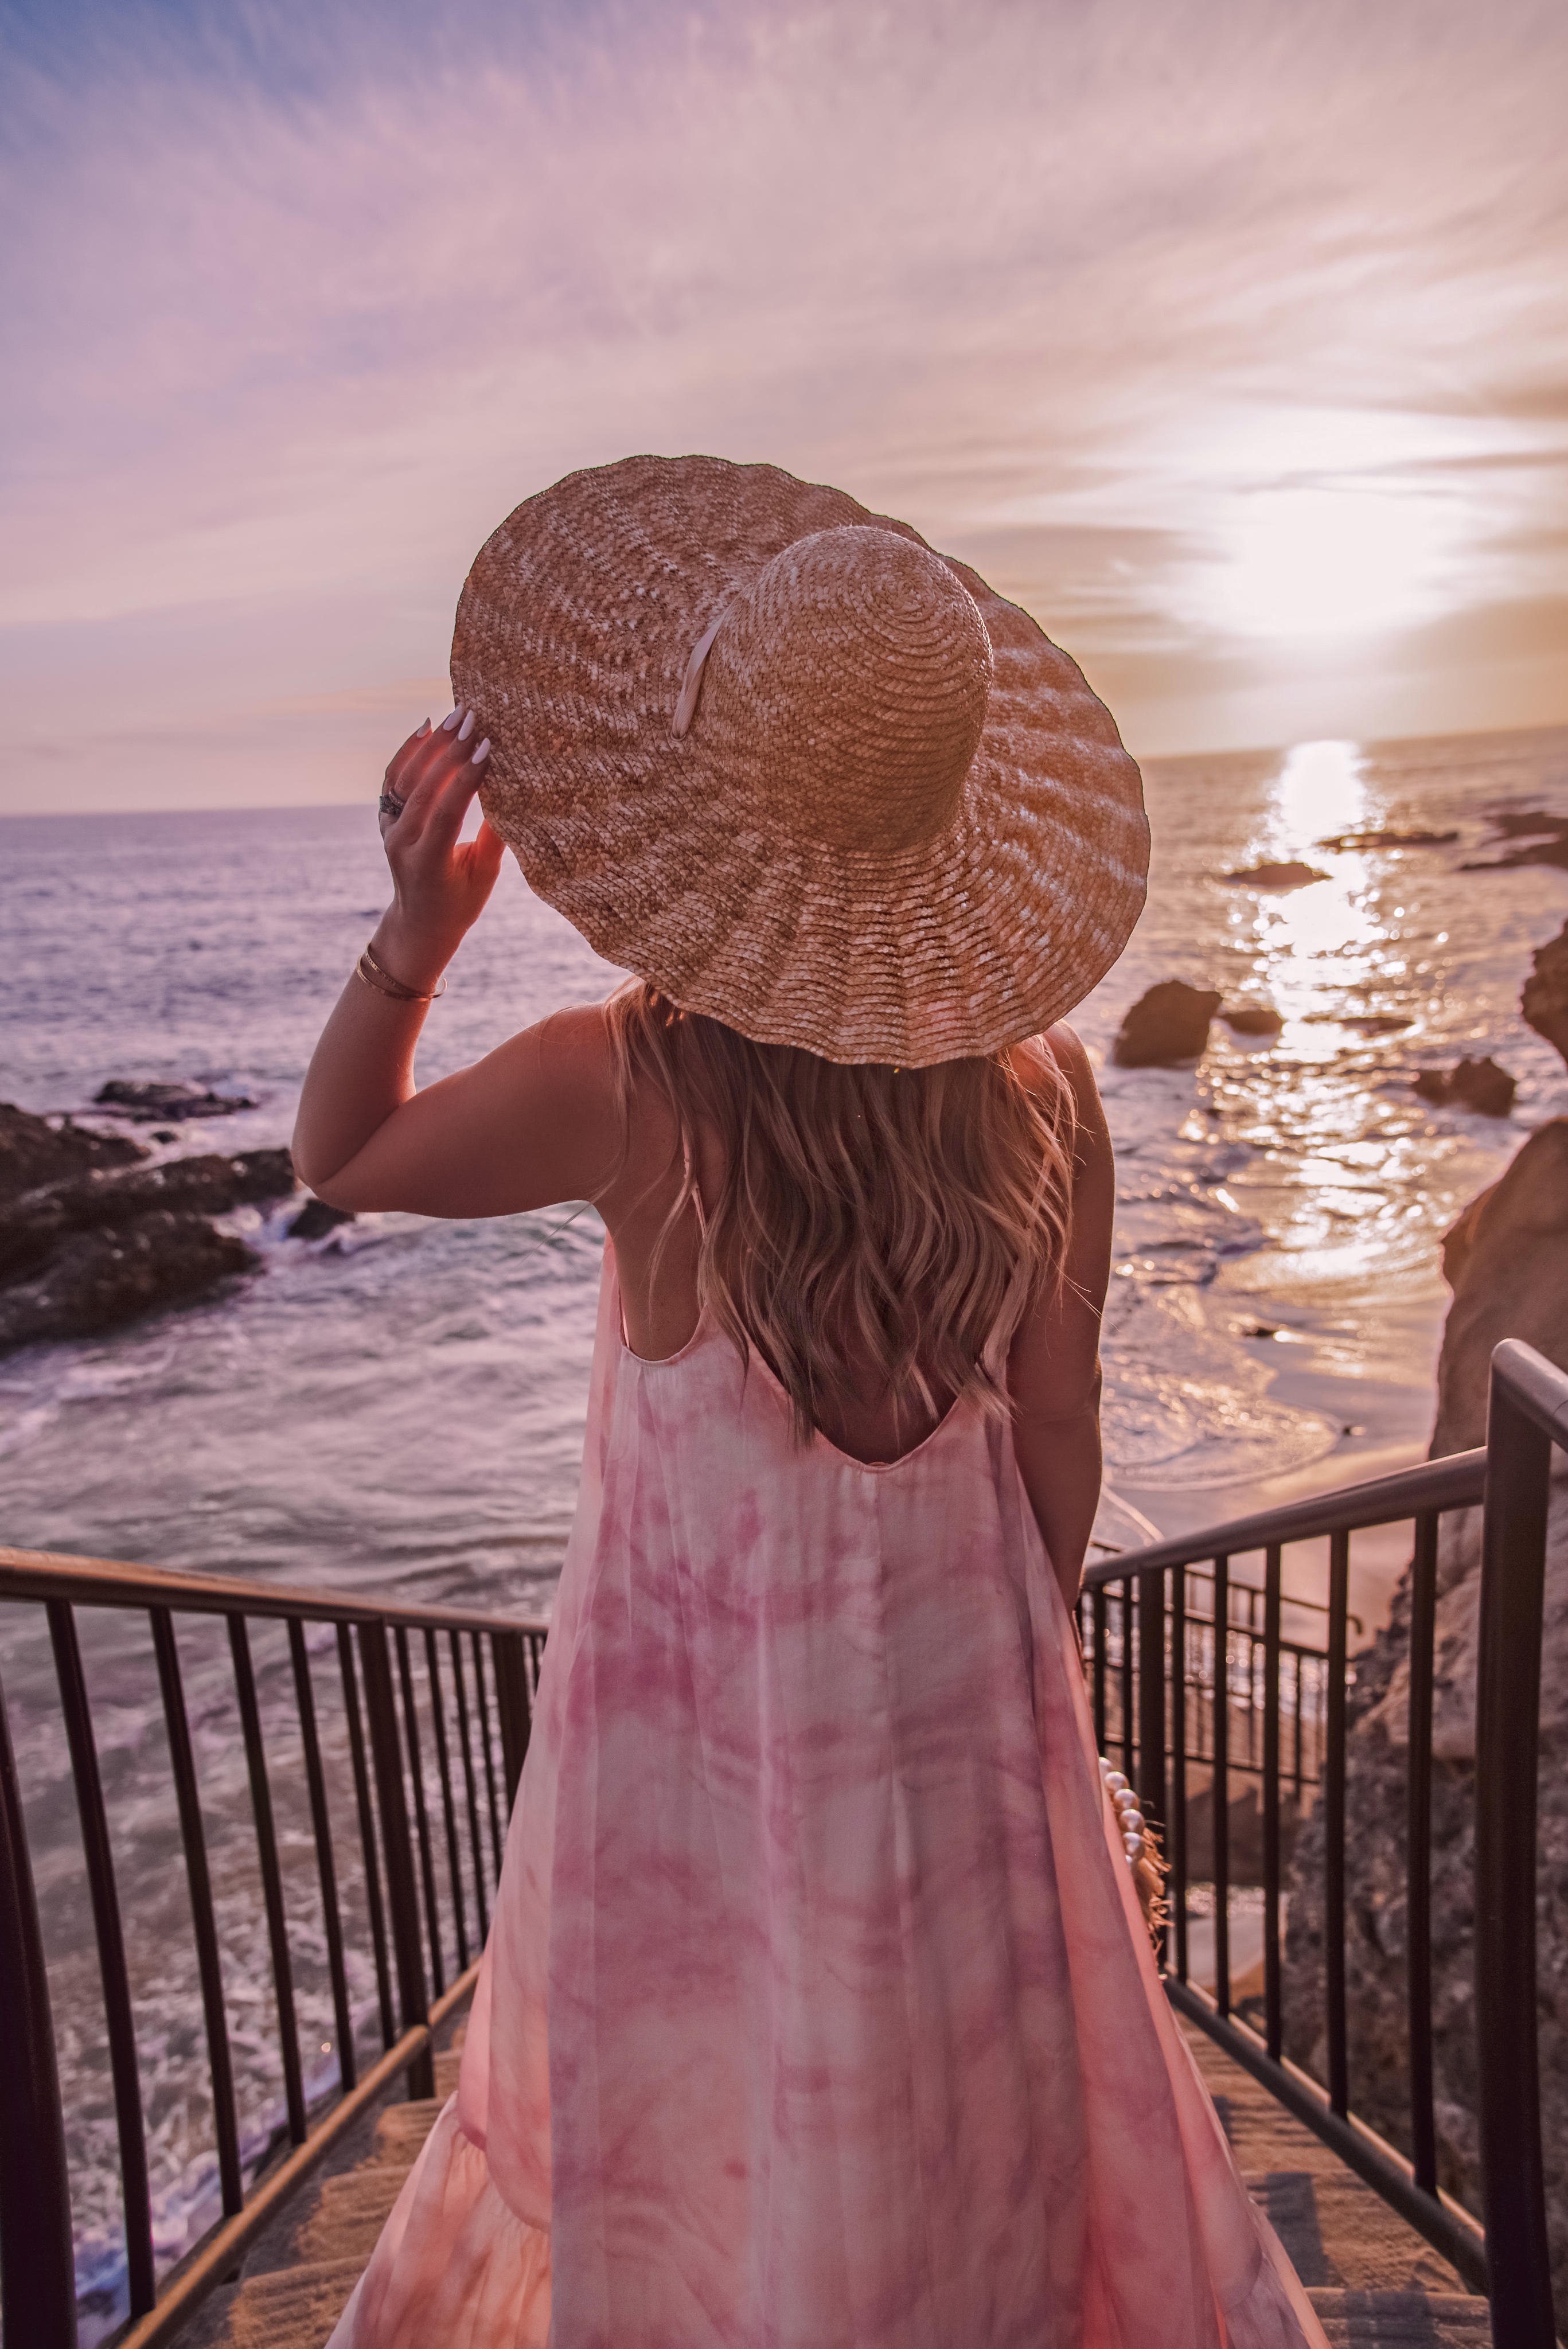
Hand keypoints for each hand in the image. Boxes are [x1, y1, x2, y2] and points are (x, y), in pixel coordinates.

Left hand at [372, 709, 505, 989]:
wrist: (420, 921)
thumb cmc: (461, 902)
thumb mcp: (485, 875)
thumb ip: (494, 835)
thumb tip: (513, 791)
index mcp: (428, 861)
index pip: (446, 811)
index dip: (467, 778)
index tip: (488, 747)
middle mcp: (401, 841)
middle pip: (423, 787)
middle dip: (449, 750)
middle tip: (473, 719)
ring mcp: (388, 828)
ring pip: (404, 777)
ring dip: (431, 744)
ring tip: (457, 716)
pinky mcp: (385, 817)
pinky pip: (392, 778)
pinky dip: (408, 751)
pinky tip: (426, 727)